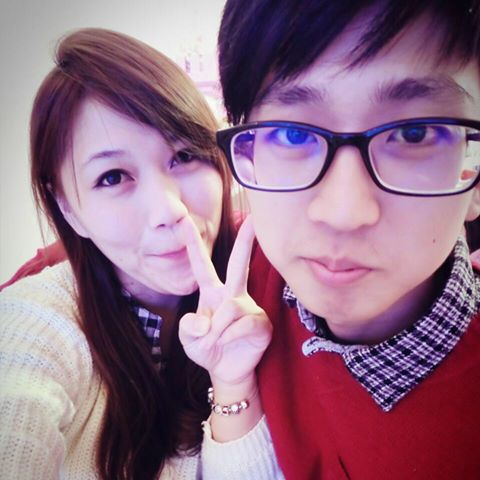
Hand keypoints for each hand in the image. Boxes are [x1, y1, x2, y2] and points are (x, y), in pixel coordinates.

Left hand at [178, 215, 271, 388]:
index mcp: (212, 292)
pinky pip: (244, 323)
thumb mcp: (188, 339)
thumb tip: (206, 321)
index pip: (201, 265)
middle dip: (246, 240)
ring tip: (214, 340)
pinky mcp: (261, 322)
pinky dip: (229, 336)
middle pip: (237, 263)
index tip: (186, 221)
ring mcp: (248, 307)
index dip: (193, 244)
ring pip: (231, 307)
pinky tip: (228, 342)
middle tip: (254, 219)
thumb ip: (188, 327)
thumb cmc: (206, 348)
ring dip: (217, 328)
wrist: (226, 370)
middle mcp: (232, 294)